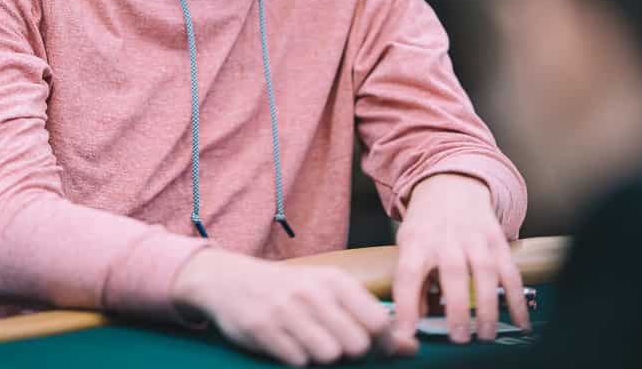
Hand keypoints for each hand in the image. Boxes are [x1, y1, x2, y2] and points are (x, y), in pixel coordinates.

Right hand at [171, 248, 413, 365]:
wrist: (229, 281)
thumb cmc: (289, 289)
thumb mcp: (329, 293)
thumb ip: (370, 319)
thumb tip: (412, 348)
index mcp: (334, 280)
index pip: (377, 323)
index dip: (382, 345)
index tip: (372, 348)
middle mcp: (312, 292)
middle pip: (356, 345)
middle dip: (350, 353)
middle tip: (334, 343)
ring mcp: (286, 311)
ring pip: (329, 355)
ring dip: (322, 357)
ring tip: (309, 343)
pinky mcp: (264, 330)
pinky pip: (298, 361)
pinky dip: (296, 359)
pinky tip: (286, 343)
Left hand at [390, 173, 530, 344]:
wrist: (451, 184)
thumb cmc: (426, 225)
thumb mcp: (408, 246)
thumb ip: (411, 283)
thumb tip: (416, 320)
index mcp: (417, 241)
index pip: (408, 274)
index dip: (406, 304)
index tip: (405, 333)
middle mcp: (446, 238)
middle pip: (452, 272)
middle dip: (456, 307)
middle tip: (459, 338)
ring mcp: (474, 238)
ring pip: (484, 272)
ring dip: (487, 306)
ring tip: (486, 335)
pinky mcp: (498, 241)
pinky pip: (510, 272)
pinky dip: (517, 298)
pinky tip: (521, 322)